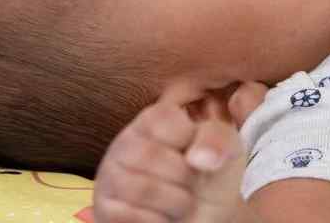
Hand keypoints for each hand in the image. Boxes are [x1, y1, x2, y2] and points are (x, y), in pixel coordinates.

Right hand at [90, 82, 268, 222]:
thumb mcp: (226, 152)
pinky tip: (162, 218)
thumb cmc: (210, 179)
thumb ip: (219, 139)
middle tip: (190, 185)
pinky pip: (129, 217)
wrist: (203, 221)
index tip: (198, 154)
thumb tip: (198, 158)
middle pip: (152, 156)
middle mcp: (125, 142)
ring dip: (174, 204)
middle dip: (184, 180)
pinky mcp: (103, 209)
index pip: (165, 118)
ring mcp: (110, 176)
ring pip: (142, 188)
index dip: (190, 140)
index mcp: (153, 120)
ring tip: (178, 203)